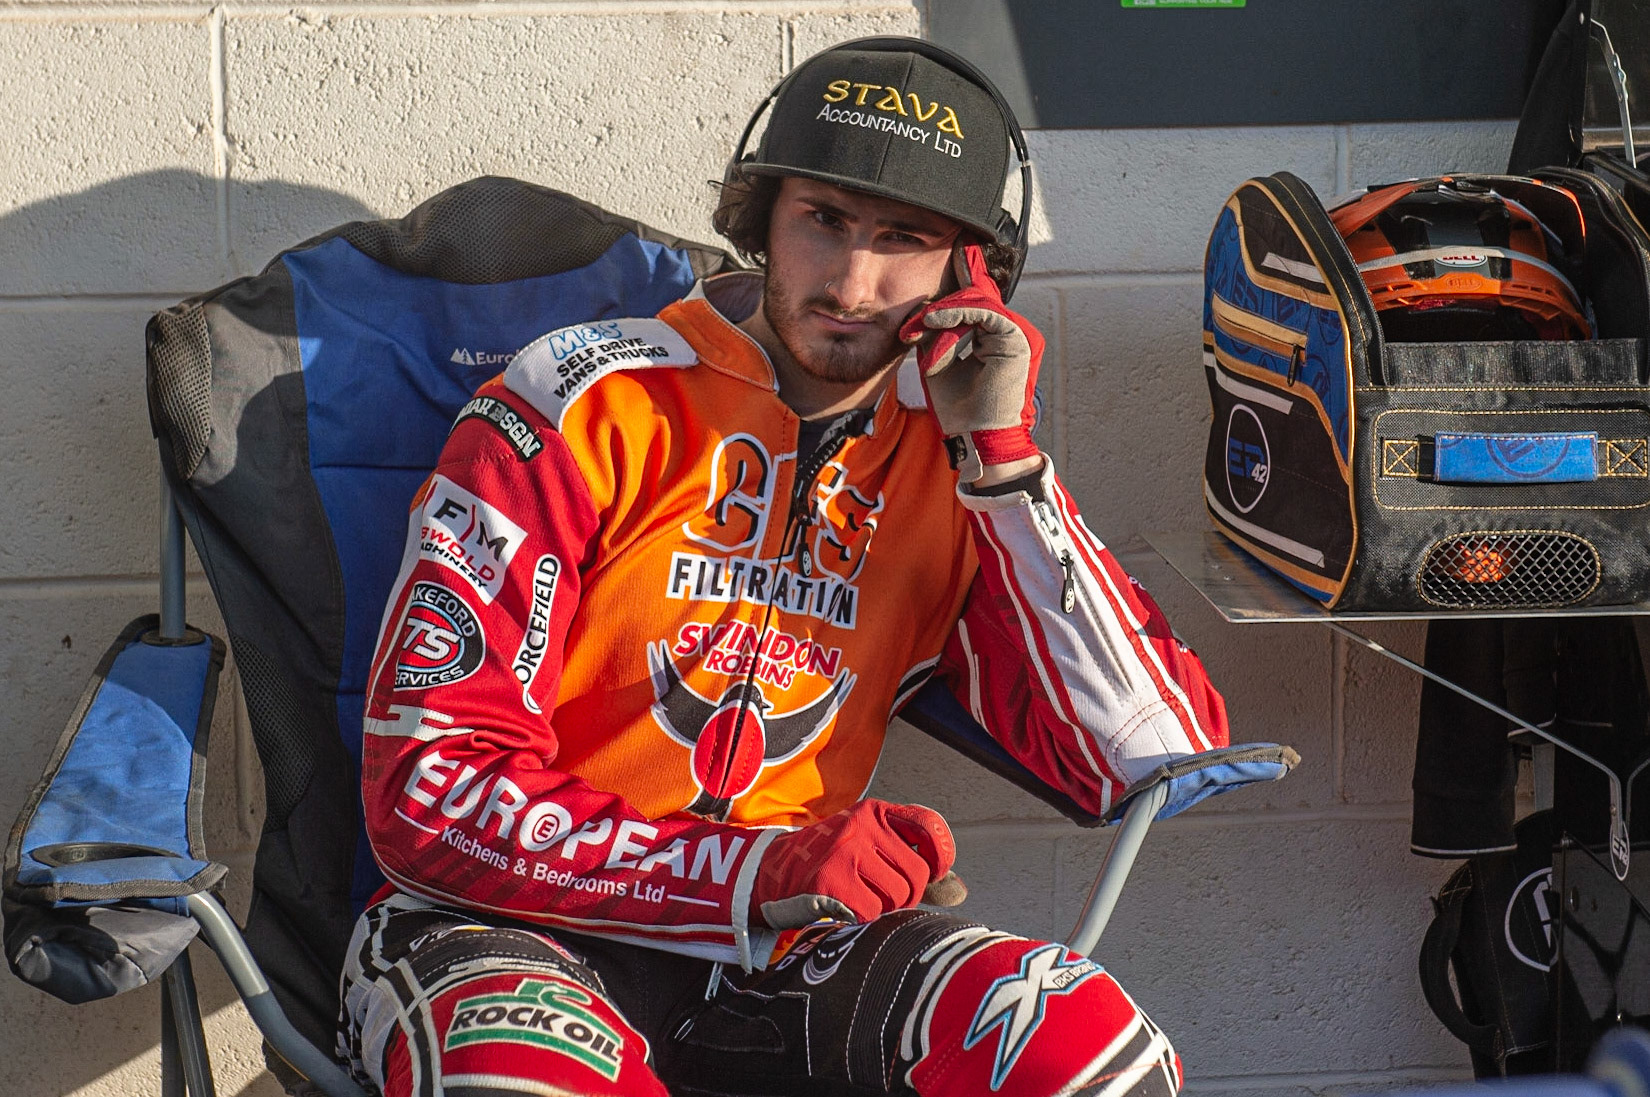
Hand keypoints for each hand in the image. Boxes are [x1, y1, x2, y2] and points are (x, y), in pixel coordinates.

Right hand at [753, 799, 955, 927]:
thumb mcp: (872, 849)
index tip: (936, 871)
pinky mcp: (830, 879)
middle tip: (884, 895)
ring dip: (884, 907)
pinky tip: (844, 905)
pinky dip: (861, 917)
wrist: (773, 871)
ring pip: (897, 896)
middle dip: (907, 894)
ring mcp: (845, 851)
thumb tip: (960, 891)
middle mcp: (862, 825)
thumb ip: (917, 865)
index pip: (929, 825)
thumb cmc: (831, 862)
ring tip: (860, 897)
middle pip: (917, 873)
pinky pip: (870, 911)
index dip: (942, 854)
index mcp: (875, 811)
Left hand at [898, 244, 1044, 482]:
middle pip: (971, 303)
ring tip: (922, 325)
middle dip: (939, 309)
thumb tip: (925, 312)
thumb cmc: (959, 408)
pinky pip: (983, 313)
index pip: (971, 309)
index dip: (949, 300)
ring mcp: (1013, 334)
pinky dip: (956, 315)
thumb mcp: (938, 363)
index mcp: (994, 339)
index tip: (924, 300)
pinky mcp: (1014, 337)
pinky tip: (934, 321)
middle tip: (913, 324)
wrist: (976, 436)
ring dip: (944, 314)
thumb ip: (936, 336)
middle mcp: (1007, 334)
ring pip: (975, 305)